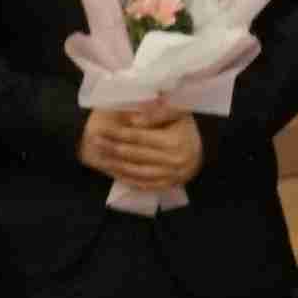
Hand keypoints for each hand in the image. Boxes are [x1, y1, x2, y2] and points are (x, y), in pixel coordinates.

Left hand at [81, 101, 204, 186]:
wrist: (203, 149)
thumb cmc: (186, 127)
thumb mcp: (178, 112)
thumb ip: (157, 112)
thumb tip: (133, 120)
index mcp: (174, 141)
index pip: (139, 137)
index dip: (118, 133)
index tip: (101, 129)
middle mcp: (173, 161)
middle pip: (135, 154)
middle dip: (112, 148)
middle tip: (94, 141)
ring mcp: (170, 176)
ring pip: (136, 171)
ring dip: (115, 164)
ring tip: (100, 155)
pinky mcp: (167, 185)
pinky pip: (143, 183)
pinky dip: (126, 178)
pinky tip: (113, 170)